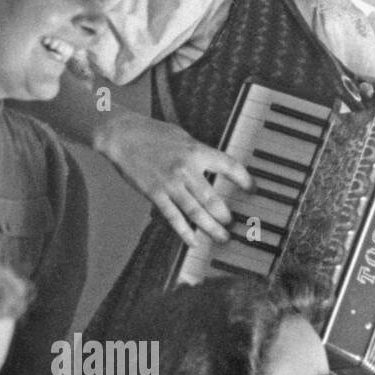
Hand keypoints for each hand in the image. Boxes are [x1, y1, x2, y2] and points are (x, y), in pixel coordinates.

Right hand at [94, 106, 251, 246]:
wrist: (122, 135)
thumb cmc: (152, 133)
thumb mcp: (182, 137)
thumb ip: (198, 153)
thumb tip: (215, 166)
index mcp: (196, 150)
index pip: (229, 166)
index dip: (244, 179)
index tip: (252, 190)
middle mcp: (186, 169)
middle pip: (213, 198)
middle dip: (226, 215)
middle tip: (234, 225)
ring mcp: (170, 183)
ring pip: (195, 211)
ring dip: (211, 227)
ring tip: (222, 237)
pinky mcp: (154, 194)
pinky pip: (173, 217)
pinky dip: (184, 231)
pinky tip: (193, 241)